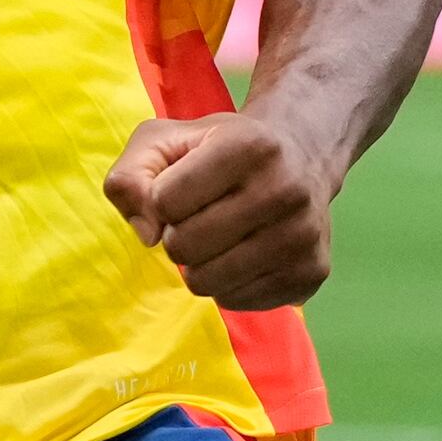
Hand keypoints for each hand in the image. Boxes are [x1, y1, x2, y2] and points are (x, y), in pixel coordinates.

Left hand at [101, 113, 341, 310]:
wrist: (302, 157)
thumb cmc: (222, 148)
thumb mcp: (167, 139)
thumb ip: (131, 174)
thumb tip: (146, 232)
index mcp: (249, 146)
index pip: (164, 201)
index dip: (161, 199)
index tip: (182, 187)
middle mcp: (285, 190)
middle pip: (184, 246)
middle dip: (176, 235)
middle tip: (198, 218)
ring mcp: (303, 237)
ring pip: (207, 282)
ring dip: (197, 264)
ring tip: (218, 237)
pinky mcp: (310, 274)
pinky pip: (235, 301)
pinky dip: (225, 284)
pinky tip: (244, 253)